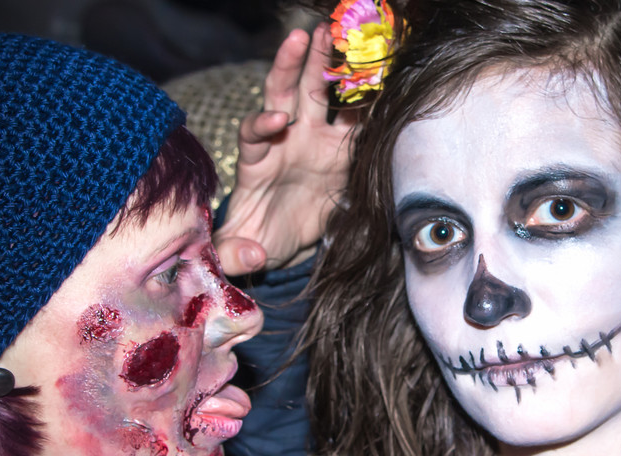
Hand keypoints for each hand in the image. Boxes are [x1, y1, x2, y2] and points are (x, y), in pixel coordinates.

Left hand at [214, 23, 357, 275]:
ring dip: (335, 67)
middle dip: (297, 64)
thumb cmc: (253, 240)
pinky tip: (386, 81)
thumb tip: (254, 256)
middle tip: (311, 34)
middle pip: (287, 94)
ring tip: (349, 37)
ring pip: (324, 96)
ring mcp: (315, 142)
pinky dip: (371, 103)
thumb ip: (234, 253)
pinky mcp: (344, 153)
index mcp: (254, 160)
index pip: (253, 132)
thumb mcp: (237, 251)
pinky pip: (358, 123)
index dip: (262, 123)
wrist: (281, 244)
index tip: (277, 122)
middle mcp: (284, 141)